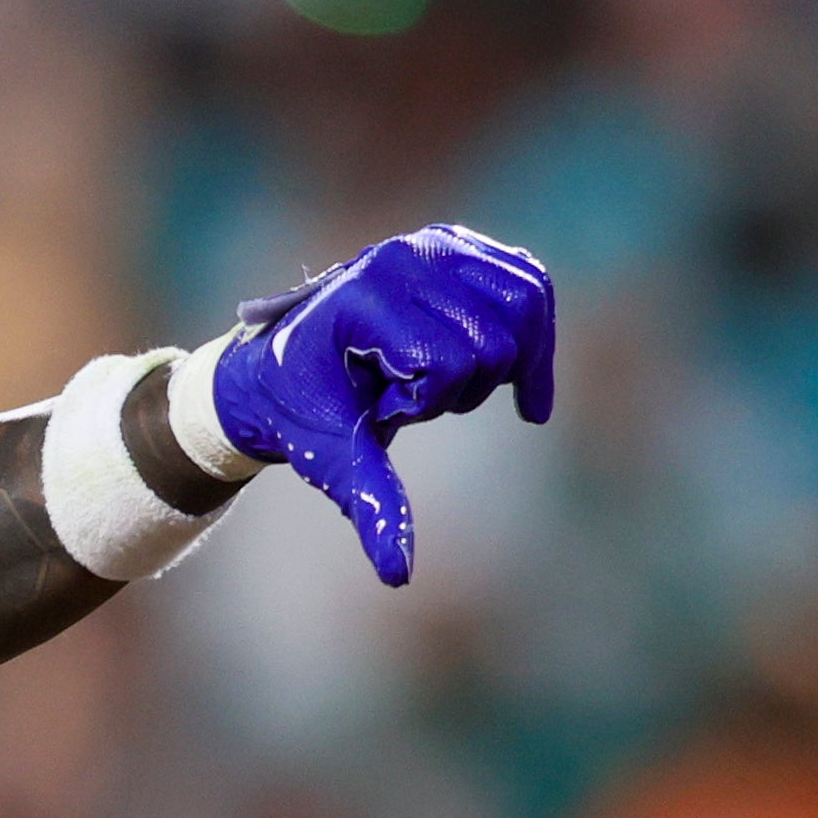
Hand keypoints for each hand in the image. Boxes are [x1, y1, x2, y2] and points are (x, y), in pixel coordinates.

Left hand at [208, 223, 555, 586]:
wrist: (280, 368)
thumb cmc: (303, 413)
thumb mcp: (335, 458)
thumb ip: (375, 504)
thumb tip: (400, 576)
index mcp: (364, 295)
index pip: (446, 363)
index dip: (421, 404)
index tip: (378, 406)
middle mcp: (403, 254)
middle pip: (494, 340)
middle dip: (459, 385)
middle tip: (403, 393)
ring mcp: (435, 241)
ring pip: (526, 308)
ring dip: (495, 360)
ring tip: (437, 377)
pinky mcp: (460, 245)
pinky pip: (533, 285)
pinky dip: (536, 336)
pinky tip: (525, 387)